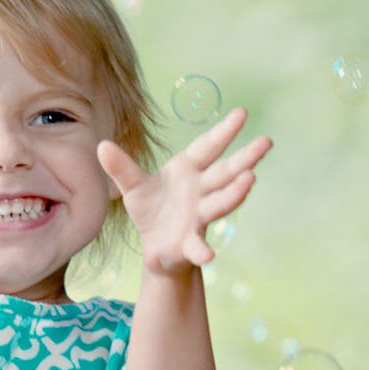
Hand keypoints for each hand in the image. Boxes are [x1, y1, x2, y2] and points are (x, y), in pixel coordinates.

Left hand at [97, 105, 273, 277]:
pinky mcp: (190, 243)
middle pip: (226, 172)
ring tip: (249, 181)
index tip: (242, 113)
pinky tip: (208, 256)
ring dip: (235, 193)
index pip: (209, 147)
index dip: (225, 131)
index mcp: (189, 171)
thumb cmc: (151, 210)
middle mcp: (201, 191)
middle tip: (266, 142)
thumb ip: (122, 168)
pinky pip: (198, 246)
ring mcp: (199, 216)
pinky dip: (202, 251)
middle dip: (246, 158)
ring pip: (221, 203)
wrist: (155, 247)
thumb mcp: (133, 187)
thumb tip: (102, 145)